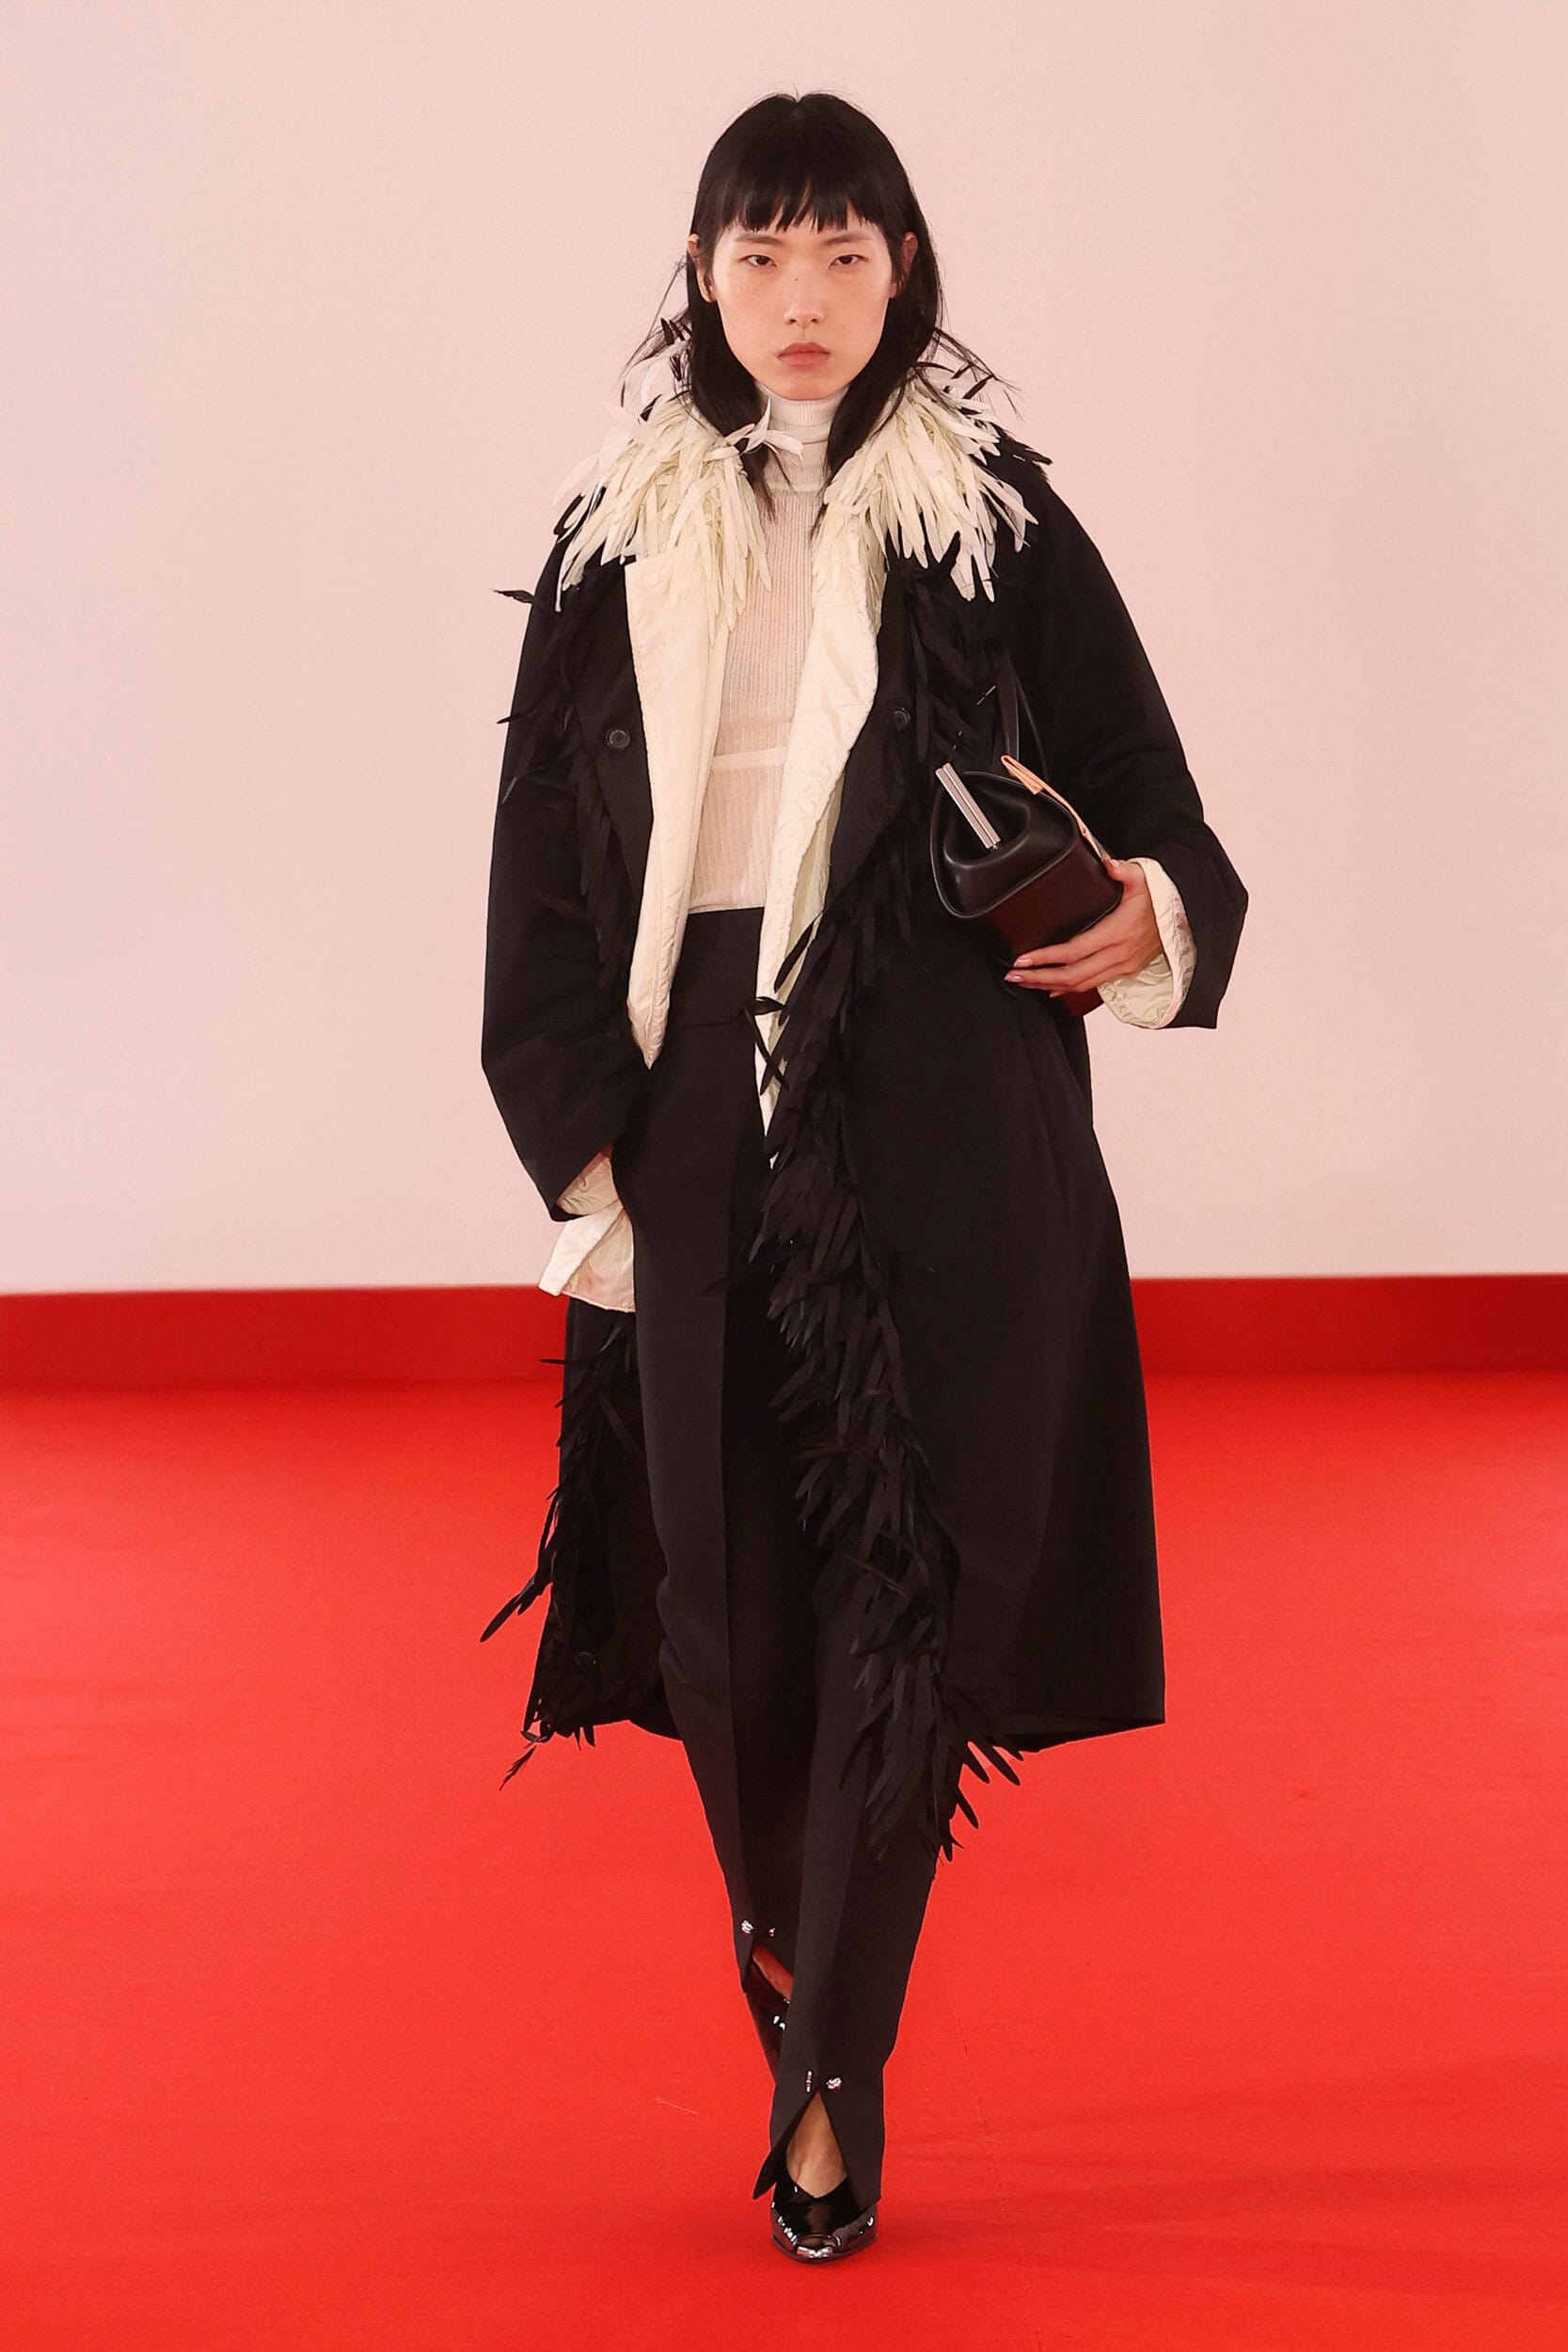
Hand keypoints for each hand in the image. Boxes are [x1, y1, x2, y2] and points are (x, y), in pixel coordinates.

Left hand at [1003, 856, 1160, 993]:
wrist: (1186, 917)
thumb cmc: (1162, 899)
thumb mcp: (1144, 878)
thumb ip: (1124, 870)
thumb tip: (1108, 864)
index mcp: (1117, 933)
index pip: (1074, 951)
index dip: (1046, 958)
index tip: (1024, 959)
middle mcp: (1119, 955)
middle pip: (1072, 975)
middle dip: (1039, 977)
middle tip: (1013, 975)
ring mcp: (1122, 966)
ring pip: (1080, 985)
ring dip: (1050, 985)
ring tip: (1025, 981)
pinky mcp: (1124, 971)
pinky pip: (1092, 986)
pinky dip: (1069, 989)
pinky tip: (1052, 988)